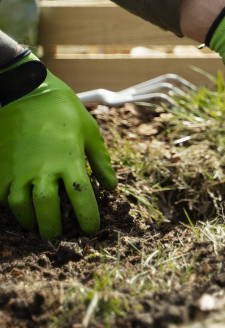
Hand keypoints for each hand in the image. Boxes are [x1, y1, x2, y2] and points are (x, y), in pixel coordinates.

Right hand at [0, 51, 116, 239]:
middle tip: (57, 236)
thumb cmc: (63, 110)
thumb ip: (101, 162)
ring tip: (35, 224)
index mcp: (69, 161)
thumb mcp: (90, 132)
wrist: (25, 91)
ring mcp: (18, 169)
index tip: (91, 229)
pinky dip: (7, 204)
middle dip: (52, 228)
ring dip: (28, 219)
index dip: (88, 218)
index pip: (82, 198)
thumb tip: (111, 186)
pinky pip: (0, 194)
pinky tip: (16, 206)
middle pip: (47, 209)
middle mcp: (43, 169)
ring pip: (20, 206)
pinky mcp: (1, 166)